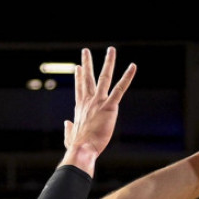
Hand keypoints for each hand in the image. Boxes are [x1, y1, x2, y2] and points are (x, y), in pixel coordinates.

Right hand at [61, 47, 136, 174]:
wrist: (82, 149)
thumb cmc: (76, 147)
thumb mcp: (69, 136)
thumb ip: (68, 129)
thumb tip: (66, 123)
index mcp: (80, 108)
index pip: (79, 89)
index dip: (78, 77)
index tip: (77, 67)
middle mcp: (88, 101)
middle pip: (87, 78)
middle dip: (87, 63)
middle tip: (85, 51)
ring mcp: (99, 102)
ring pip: (104, 77)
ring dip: (108, 62)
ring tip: (111, 50)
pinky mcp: (110, 107)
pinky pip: (120, 88)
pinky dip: (127, 77)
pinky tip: (133, 66)